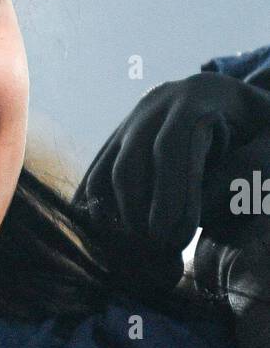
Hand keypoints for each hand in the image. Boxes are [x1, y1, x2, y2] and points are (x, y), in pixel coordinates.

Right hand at [73, 73, 269, 262]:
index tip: (171, 236)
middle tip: (160, 250)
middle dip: (139, 213)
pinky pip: (96, 181)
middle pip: (130, 163)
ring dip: (119, 219)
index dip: (168, 193)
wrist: (238, 108)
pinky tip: (115, 242)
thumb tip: (192, 213)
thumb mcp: (269, 143)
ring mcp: (131, 124)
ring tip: (143, 250)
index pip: (171, 145)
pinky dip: (100, 214)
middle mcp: (156, 105)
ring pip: (105, 175)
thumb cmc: (261, 131)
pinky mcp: (117, 145)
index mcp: (198, 97)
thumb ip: (245, 170)